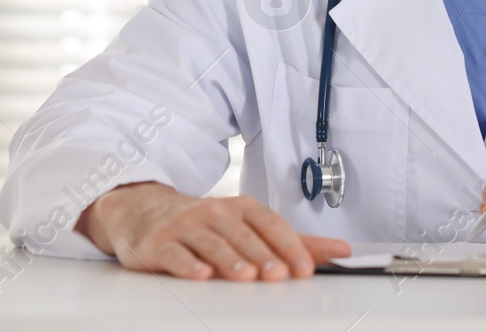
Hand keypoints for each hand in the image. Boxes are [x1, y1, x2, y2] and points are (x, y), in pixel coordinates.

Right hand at [76, 182, 349, 280]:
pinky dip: (188, 264)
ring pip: (212, 244)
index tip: (306, 268)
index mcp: (241, 209)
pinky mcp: (159, 243)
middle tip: (280, 274)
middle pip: (243, 236)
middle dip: (263, 255)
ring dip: (231, 260)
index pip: (270, 225)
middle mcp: (216, 213)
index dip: (289, 246)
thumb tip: (341, 250)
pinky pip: (175, 253)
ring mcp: (186, 226)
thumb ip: (294, 241)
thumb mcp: (249, 227)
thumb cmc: (204, 224)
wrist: (144, 212)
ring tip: (247, 277)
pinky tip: (200, 273)